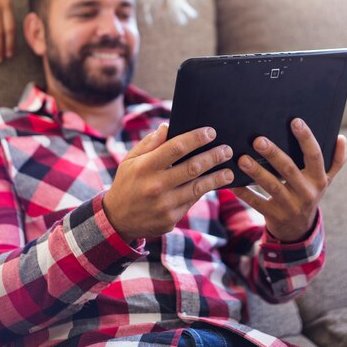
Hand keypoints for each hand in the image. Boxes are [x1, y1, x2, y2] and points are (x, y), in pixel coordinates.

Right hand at [103, 123, 233, 241]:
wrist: (117, 219)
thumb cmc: (127, 182)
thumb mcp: (131, 160)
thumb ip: (150, 143)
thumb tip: (167, 127)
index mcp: (145, 166)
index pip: (176, 147)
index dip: (196, 138)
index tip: (211, 132)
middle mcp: (156, 185)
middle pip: (192, 167)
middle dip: (213, 156)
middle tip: (227, 149)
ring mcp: (164, 205)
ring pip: (198, 187)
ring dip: (217, 177)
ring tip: (229, 170)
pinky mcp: (171, 219)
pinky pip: (192, 201)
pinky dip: (205, 191)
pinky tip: (215, 183)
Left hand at [233, 118, 346, 241]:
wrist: (299, 230)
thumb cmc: (309, 194)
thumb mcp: (325, 180)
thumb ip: (336, 160)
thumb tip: (341, 136)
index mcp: (319, 179)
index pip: (314, 155)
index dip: (306, 138)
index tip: (295, 121)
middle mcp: (306, 192)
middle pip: (289, 170)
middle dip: (273, 154)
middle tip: (257, 140)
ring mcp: (290, 206)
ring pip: (272, 186)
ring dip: (256, 172)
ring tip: (241, 158)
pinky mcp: (274, 216)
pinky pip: (256, 203)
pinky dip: (243, 193)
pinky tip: (231, 182)